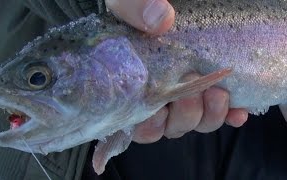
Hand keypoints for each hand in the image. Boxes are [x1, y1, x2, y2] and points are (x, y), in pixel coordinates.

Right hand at [106, 0, 248, 142]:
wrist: (167, 3)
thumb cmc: (141, 5)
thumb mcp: (127, 1)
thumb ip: (132, 7)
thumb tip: (160, 21)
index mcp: (135, 84)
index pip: (138, 122)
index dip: (150, 125)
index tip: (160, 108)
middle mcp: (159, 94)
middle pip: (171, 126)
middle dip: (183, 116)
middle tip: (189, 94)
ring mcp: (186, 91)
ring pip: (196, 122)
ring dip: (208, 115)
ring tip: (215, 93)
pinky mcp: (210, 85)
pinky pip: (222, 112)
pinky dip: (230, 114)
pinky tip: (238, 109)